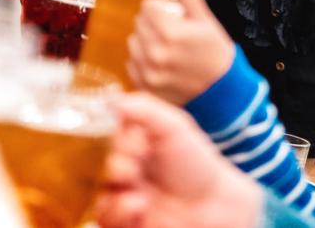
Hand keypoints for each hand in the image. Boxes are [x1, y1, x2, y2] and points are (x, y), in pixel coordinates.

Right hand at [97, 92, 261, 227]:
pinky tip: (139, 204)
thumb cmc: (197, 164)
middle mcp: (126, 168)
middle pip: (100, 162)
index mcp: (133, 143)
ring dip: (115, 186)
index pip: (106, 135)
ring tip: (137, 189)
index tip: (138, 141)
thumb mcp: (174, 126)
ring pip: (99, 190)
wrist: (216, 206)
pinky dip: (118, 209)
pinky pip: (105, 216)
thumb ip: (144, 109)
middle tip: (134, 165)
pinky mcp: (125, 220)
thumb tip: (110, 99)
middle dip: (116, 162)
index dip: (117, 138)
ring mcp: (123, 195)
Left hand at [126, 0, 234, 104]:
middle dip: (153, 24)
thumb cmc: (216, 52)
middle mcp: (155, 53)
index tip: (172, 16)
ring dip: (145, 42)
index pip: (146, 6)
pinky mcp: (145, 87)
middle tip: (171, 32)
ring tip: (165, 48)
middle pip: (139, 23)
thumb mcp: (204, 17)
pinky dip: (142, 62)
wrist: (224, 92)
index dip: (160, 8)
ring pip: (133, 42)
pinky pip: (131, 64)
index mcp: (170, 32)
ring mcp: (148, 73)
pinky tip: (160, 63)